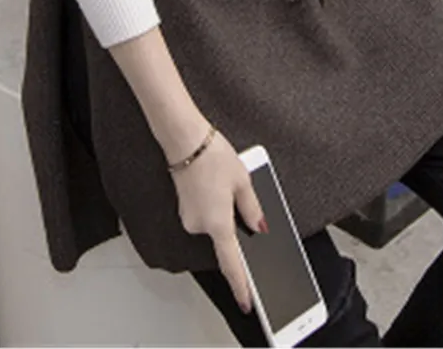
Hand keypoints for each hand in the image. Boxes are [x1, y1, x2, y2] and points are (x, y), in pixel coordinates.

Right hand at [170, 130, 266, 314]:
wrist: (184, 140)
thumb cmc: (212, 156)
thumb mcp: (243, 181)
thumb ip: (252, 209)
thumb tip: (259, 228)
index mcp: (218, 224)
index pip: (232, 265)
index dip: (241, 286)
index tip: (247, 303)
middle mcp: (200, 226)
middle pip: (224, 238)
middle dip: (233, 222)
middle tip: (236, 197)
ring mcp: (189, 218)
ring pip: (214, 224)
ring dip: (222, 210)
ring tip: (224, 182)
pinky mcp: (184, 208)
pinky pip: (204, 214)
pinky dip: (213, 204)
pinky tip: (215, 183)